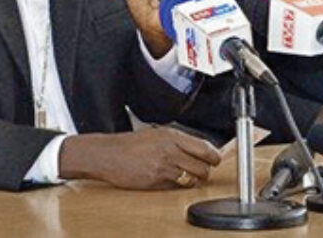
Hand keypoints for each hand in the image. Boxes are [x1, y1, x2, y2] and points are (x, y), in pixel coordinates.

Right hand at [58, 127, 220, 189]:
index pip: (206, 149)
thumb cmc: (130, 144)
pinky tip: (168, 178)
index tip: (215, 159)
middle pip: (204, 167)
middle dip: (204, 171)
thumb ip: (179, 141)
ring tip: (183, 174)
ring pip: (193, 179)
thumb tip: (202, 150)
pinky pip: (178, 188)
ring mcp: (163, 167)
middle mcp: (170, 150)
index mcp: (171, 135)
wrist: (107, 154)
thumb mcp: (156, 134)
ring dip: (192, 179)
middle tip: (198, 169)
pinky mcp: (157, 182)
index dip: (214, 157)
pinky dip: (178, 186)